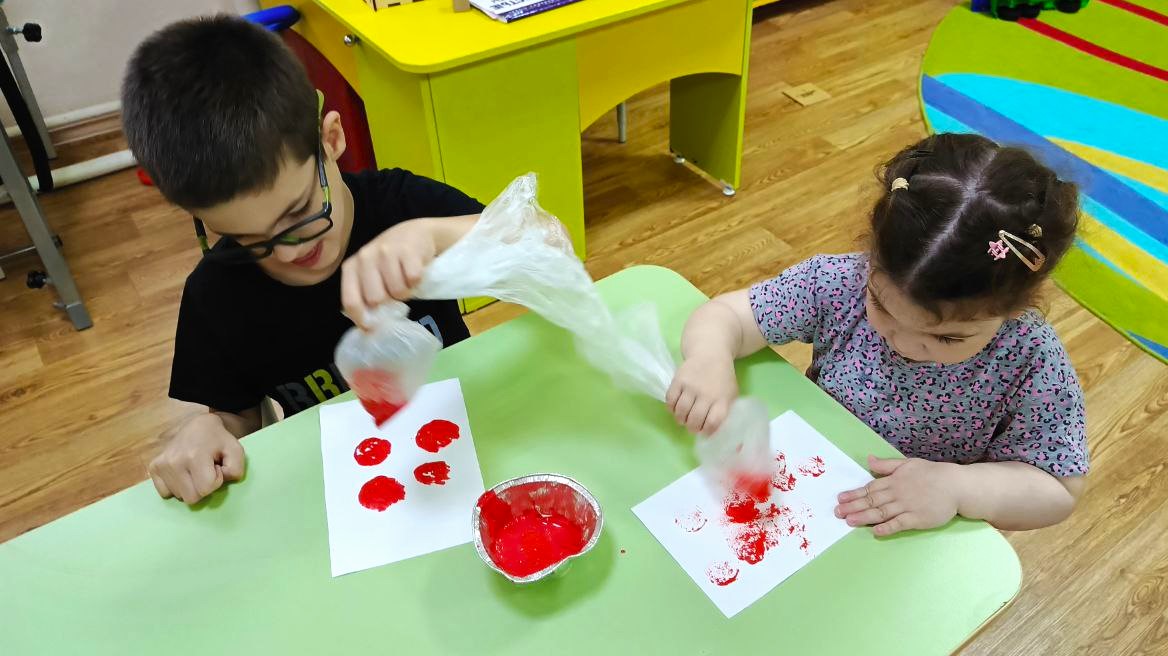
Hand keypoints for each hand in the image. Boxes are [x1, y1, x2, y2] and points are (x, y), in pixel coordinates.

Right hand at [148, 413, 245, 504]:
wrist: (198, 426)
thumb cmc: (219, 439)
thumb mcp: (236, 450)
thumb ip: (236, 470)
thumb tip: (220, 481)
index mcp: (194, 456)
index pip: (206, 489)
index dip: (216, 481)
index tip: (216, 468)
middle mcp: (174, 462)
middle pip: (191, 498)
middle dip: (203, 487)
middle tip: (206, 470)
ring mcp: (161, 465)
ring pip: (179, 497)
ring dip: (190, 486)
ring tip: (195, 469)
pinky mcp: (154, 467)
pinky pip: (165, 493)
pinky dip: (176, 487)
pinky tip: (183, 473)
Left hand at [341, 219, 437, 327]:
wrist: (415, 234)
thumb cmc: (390, 262)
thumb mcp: (372, 276)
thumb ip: (366, 296)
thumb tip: (368, 327)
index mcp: (351, 267)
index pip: (350, 300)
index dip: (361, 319)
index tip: (372, 328)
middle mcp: (365, 257)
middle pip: (376, 299)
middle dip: (389, 301)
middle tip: (394, 292)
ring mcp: (386, 251)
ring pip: (397, 291)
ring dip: (406, 291)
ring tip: (405, 280)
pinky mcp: (408, 250)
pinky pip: (413, 280)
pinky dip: (417, 281)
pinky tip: (415, 271)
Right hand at [666, 353, 737, 434]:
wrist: (711, 353)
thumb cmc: (722, 378)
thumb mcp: (730, 394)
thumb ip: (724, 412)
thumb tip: (712, 431)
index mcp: (722, 399)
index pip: (712, 422)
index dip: (706, 431)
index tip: (704, 431)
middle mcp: (706, 394)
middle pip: (694, 420)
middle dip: (691, 428)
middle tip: (691, 427)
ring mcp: (691, 387)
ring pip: (680, 412)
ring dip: (680, 419)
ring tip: (683, 419)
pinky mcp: (678, 380)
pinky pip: (670, 400)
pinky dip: (671, 408)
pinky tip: (675, 408)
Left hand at [834, 456, 961, 536]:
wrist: (956, 486)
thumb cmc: (932, 474)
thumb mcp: (907, 464)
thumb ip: (886, 465)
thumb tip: (867, 459)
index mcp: (894, 480)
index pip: (870, 488)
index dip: (854, 494)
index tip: (840, 498)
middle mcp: (898, 493)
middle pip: (872, 501)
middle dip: (853, 506)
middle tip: (837, 512)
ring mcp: (907, 507)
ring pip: (881, 512)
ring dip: (864, 516)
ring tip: (849, 521)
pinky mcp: (917, 519)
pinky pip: (899, 524)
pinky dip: (887, 527)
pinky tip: (875, 531)